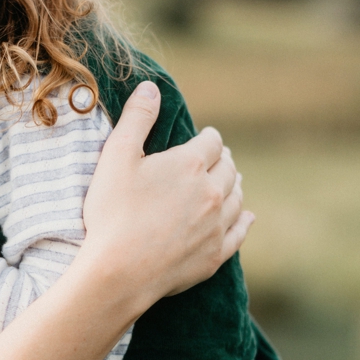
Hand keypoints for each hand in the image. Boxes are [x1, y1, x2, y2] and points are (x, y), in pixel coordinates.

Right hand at [79, 82, 252, 310]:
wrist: (119, 272)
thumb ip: (136, 118)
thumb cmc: (112, 213)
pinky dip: (245, 221)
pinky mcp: (215, 255)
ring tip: (231, 183)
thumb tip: (151, 87)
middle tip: (217, 159)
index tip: (204, 139)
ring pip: (237, 198)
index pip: (211, 142)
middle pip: (228, 169)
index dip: (208, 138)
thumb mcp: (116, 157)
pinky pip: (239, 233)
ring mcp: (216, 226)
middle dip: (223, 161)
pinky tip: (247, 217)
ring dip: (235, 187)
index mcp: (190, 165)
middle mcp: (212, 193)